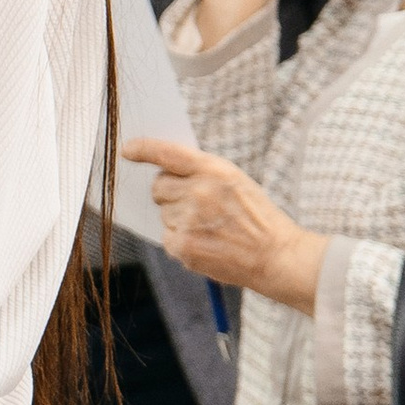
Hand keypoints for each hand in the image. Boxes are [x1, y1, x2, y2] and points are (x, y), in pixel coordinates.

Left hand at [125, 140, 325, 312]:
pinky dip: (181, 240)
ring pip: (163, 213)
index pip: (168, 154)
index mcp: (214, 170)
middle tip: (196, 203)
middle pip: (158, 186)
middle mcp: (199, 192)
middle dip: (170, 193)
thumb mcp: (236, 180)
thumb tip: (165, 170)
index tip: (128, 150)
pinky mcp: (183, 246)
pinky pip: (166, 237)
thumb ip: (203, 172)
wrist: (275, 255)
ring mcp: (188, 220)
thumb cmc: (256, 217)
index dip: (144, 150)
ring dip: (178, 218)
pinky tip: (206, 242)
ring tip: (210, 227)